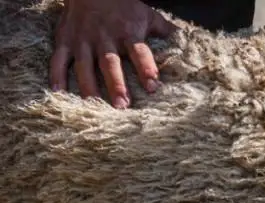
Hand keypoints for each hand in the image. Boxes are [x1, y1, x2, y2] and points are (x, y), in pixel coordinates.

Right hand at [50, 0, 176, 107]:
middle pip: (110, 63)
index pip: (140, 53)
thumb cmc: (123, 5)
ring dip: (89, 86)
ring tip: (94, 106)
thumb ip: (163, 30)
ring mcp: (82, 40)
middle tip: (122, 106)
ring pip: (84, 65)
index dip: (146, 69)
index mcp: (128, 33)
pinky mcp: (65, 40)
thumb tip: (185, 41)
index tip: (153, 87)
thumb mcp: (146, 14)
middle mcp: (104, 37)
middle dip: (116, 84)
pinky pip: (58, 59)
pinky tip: (58, 93)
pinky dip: (56, 75)